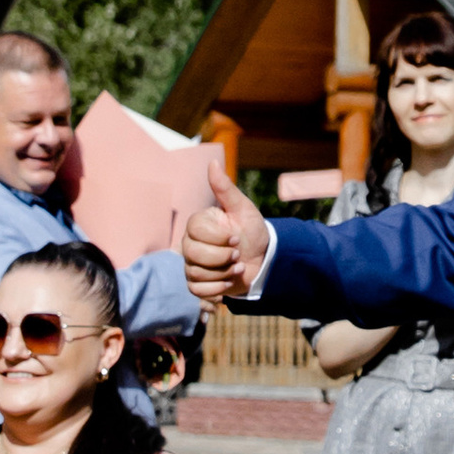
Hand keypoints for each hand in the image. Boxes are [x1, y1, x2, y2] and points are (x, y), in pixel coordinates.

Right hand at [183, 164, 266, 309]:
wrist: (263, 261)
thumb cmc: (252, 232)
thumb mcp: (243, 209)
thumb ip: (225, 188)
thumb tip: (212, 162)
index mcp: (198, 224)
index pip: (196, 231)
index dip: (219, 238)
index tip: (237, 238)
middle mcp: (190, 244)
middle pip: (193, 255)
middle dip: (222, 259)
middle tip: (238, 256)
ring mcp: (192, 264)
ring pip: (196, 274)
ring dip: (224, 274)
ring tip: (238, 268)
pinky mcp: (197, 284)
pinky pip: (197, 291)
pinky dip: (217, 290)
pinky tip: (229, 282)